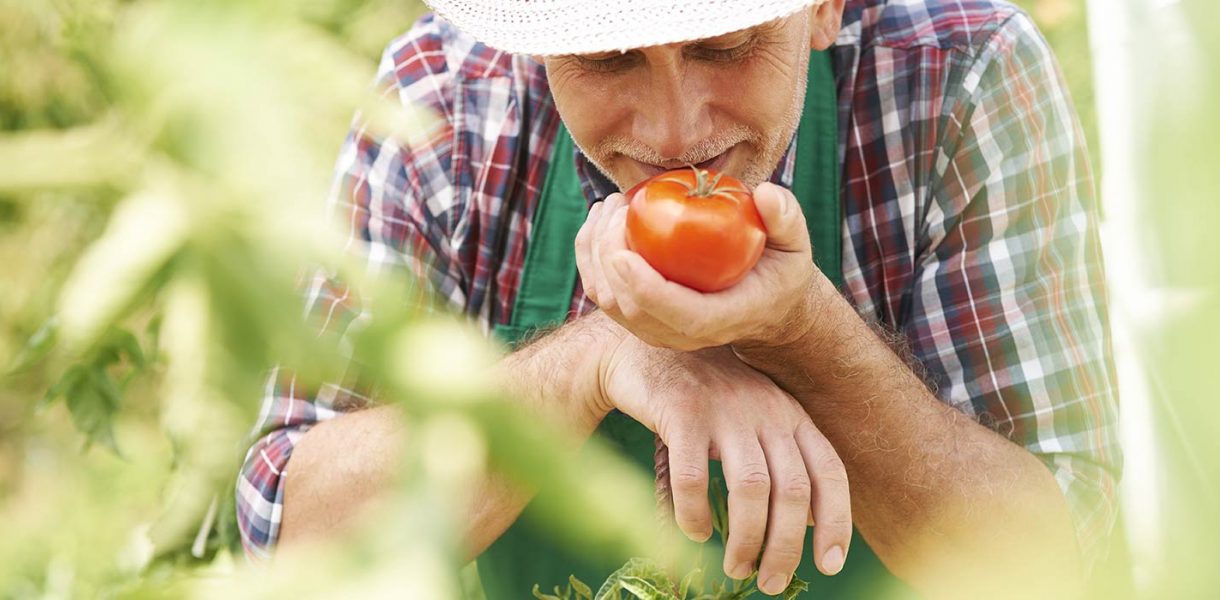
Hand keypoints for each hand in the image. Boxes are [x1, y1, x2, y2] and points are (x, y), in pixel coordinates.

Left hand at [576, 182, 822, 351]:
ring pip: (608, 302)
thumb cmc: (780, 269)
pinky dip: (591, 257)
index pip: (675, 314)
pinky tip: (601, 220)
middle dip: (610, 257)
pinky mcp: (641, 317)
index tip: (623, 253)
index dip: (645, 289)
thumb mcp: (796, 245)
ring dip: (595, 254)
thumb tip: (766, 194)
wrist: (765, 305)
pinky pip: (603, 292)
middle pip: (631, 308)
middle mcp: (683, 333)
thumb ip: (787, 219)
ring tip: (608, 206)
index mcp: (720, 319)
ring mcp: (658, 330)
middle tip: (618, 205)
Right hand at [597, 336, 851, 589]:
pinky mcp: (682, 413)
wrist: (642, 354)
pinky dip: (695, 516)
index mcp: (790, 414)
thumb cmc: (703, 397)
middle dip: (784, 547)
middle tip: (768, 583)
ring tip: (735, 568)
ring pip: (749, 489)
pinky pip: (694, 479)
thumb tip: (814, 519)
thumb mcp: (755, 418)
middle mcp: (765, 409)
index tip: (829, 564)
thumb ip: (785, 458)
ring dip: (746, 540)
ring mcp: (724, 409)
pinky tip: (695, 532)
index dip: (835, 521)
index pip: (828, 472)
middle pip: (790, 490)